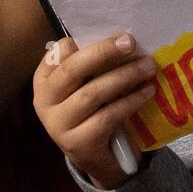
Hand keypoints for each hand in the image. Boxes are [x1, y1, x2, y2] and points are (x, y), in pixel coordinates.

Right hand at [33, 34, 157, 189]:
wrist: (95, 156)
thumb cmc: (93, 110)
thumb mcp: (87, 84)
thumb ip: (94, 65)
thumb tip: (122, 39)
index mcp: (44, 81)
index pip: (57, 54)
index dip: (82, 43)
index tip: (109, 34)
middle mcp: (44, 102)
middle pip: (72, 70)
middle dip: (103, 52)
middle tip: (130, 42)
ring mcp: (59, 125)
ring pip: (92, 93)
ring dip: (124, 76)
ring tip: (148, 67)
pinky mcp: (78, 144)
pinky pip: (107, 116)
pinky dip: (130, 101)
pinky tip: (147, 92)